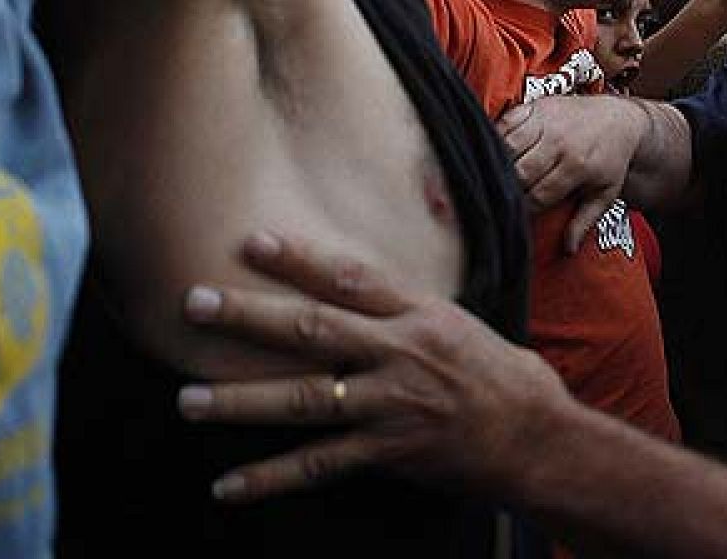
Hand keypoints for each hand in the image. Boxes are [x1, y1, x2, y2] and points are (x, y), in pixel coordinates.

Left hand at [175, 232, 564, 503]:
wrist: (539, 437)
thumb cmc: (502, 377)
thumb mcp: (458, 325)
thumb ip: (406, 311)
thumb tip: (357, 291)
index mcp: (421, 313)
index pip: (352, 276)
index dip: (300, 258)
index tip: (251, 241)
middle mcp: (403, 351)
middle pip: (314, 328)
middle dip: (249, 315)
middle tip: (193, 302)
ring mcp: (394, 403)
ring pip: (304, 398)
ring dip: (239, 400)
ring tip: (186, 399)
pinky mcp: (391, 451)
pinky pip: (318, 465)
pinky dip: (269, 477)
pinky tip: (226, 486)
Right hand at [498, 96, 641, 252]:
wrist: (619, 120)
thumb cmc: (610, 160)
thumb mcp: (605, 194)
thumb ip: (584, 221)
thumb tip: (568, 250)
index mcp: (577, 166)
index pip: (538, 196)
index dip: (525, 210)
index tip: (519, 216)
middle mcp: (559, 141)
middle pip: (519, 172)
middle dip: (510, 189)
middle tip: (505, 198)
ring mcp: (546, 121)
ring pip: (507, 146)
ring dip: (498, 163)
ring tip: (497, 177)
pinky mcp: (535, 106)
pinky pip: (504, 122)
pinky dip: (495, 137)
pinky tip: (494, 152)